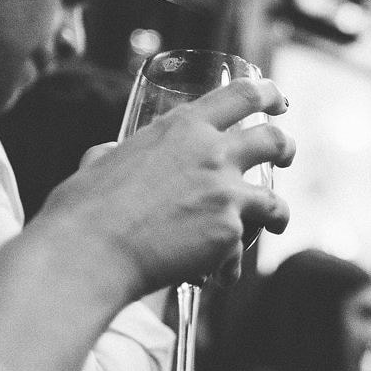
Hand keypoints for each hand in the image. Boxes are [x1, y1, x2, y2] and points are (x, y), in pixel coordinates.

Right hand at [32, 77, 293, 296]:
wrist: (90, 251)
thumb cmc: (83, 209)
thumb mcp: (99, 161)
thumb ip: (115, 152)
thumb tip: (108, 153)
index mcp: (182, 128)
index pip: (242, 95)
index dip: (268, 94)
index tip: (278, 100)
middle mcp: (212, 153)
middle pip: (273, 140)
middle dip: (286, 147)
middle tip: (285, 155)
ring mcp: (225, 193)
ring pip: (275, 202)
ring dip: (278, 214)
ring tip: (276, 223)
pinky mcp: (227, 233)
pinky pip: (240, 252)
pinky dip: (231, 265)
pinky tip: (218, 276)